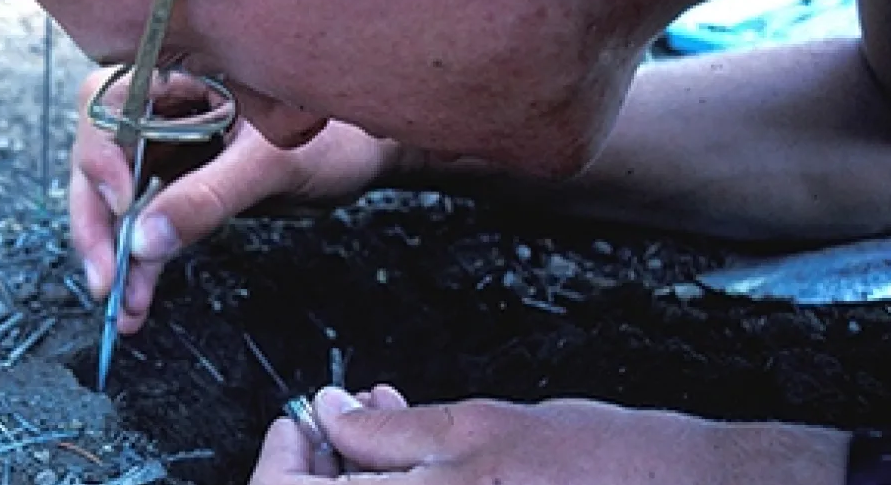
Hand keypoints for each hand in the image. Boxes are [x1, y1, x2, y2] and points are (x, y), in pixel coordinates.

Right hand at [68, 67, 396, 333]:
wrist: (366, 154)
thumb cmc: (335, 133)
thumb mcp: (271, 161)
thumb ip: (209, 195)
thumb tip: (148, 238)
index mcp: (178, 74)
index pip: (106, 106)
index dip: (100, 155)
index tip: (122, 203)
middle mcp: (162, 107)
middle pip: (99, 159)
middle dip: (96, 222)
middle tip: (106, 276)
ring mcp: (168, 147)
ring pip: (117, 201)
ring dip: (116, 255)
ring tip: (124, 305)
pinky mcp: (181, 184)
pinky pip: (147, 224)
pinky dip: (141, 264)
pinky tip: (139, 300)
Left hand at [252, 386, 845, 484]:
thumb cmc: (610, 463)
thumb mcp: (492, 428)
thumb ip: (399, 434)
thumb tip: (331, 413)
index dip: (280, 466)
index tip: (297, 426)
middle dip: (314, 471)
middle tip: (335, 431)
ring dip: (356, 482)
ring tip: (386, 441)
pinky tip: (418, 470)